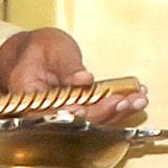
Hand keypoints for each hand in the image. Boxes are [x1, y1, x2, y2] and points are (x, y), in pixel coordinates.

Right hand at [0, 27, 146, 123]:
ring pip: (91, 120)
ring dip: (117, 112)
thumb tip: (83, 79)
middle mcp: (46, 111)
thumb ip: (66, 65)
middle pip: (73, 120)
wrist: (38, 53)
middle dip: (102, 112)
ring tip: (138, 99)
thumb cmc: (40, 48)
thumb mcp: (51, 47)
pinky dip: (119, 107)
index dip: (67, 113)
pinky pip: (99, 113)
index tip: (84, 107)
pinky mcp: (81, 112)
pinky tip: (136, 98)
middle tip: (123, 101)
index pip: (46, 112)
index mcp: (28, 96)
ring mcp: (65, 114)